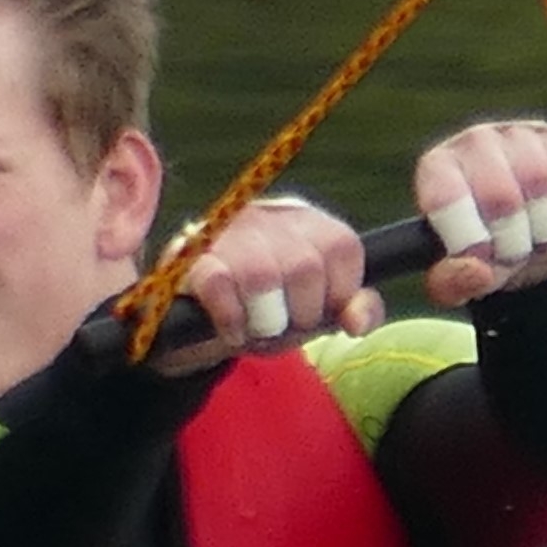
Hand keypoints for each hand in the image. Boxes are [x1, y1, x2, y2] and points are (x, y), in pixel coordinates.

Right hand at [172, 193, 379, 368]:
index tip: (322, 311)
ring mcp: (225, 231)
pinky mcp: (187, 255)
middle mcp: (268, 216)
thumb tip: (358, 321)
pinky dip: (231, 319)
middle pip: (304, 266)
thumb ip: (357, 310)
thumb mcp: (321, 313)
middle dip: (300, 314)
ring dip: (264, 320)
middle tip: (285, 325)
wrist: (198, 324)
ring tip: (257, 328)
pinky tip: (231, 331)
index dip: (339, 292)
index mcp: (306, 222)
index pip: (342, 246)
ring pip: (261, 275)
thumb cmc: (269, 312)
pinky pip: (218, 284)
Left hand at [413, 119, 546, 307]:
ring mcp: (520, 136)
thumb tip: (477, 271)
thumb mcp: (458, 277)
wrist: (528, 235)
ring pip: (542, 183)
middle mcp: (474, 142)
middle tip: (514, 258)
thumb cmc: (483, 251)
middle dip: (513, 243)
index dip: (470, 240)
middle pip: (500, 196)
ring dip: (546, 231)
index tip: (483, 261)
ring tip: (537, 244)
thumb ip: (452, 283)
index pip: (447, 198)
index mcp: (437, 168)